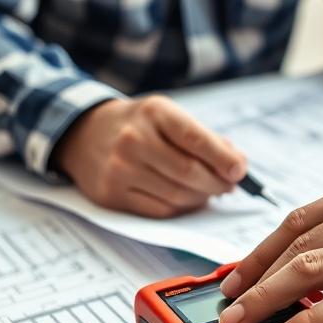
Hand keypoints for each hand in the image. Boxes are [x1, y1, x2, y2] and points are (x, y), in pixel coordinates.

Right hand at [54, 97, 246, 217]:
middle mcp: (133, 139)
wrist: (83, 133)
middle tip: (228, 186)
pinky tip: (187, 200)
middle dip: (217, 183)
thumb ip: (203, 138)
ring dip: (201, 198)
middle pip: (189, 172)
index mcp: (154, 112)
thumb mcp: (167, 116)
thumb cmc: (138, 125)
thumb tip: (236, 165)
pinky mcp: (111, 195)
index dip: (223, 159)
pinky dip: (181, 209)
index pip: (195, 139)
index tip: (240, 171)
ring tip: (209, 192)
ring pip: (176, 196)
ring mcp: (119, 169)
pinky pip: (159, 211)